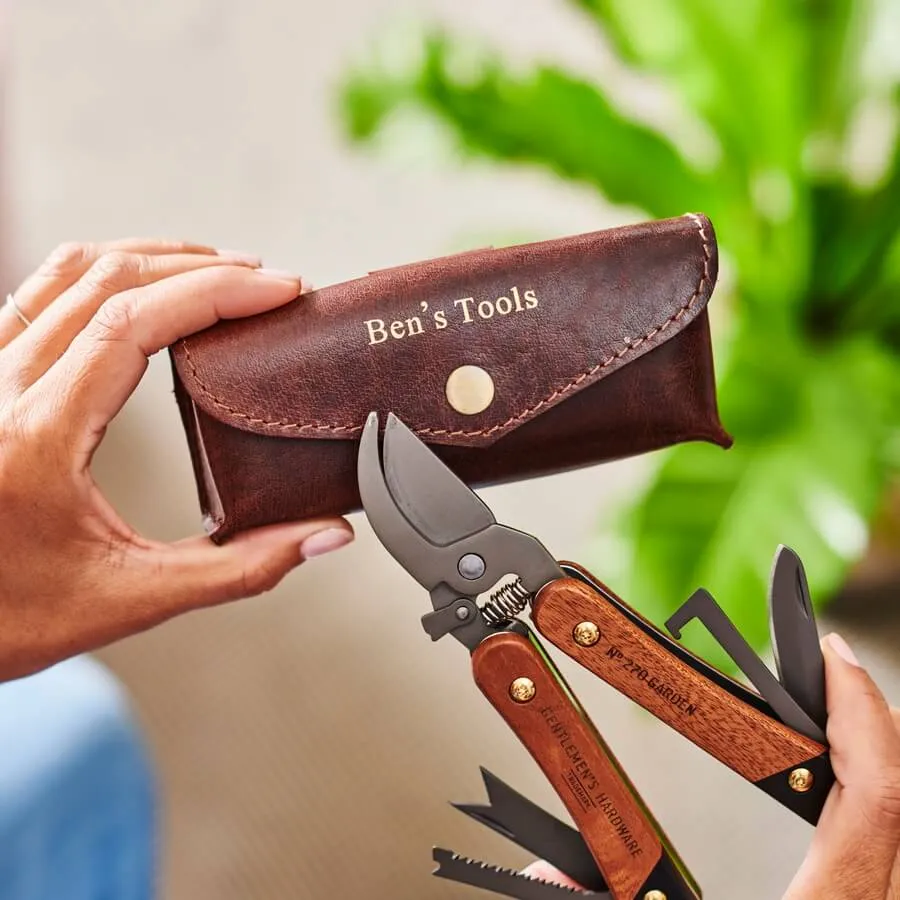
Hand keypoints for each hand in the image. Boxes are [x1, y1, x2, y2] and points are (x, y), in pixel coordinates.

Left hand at [0, 239, 353, 681]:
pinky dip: (104, 271)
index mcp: (35, 438)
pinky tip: (145, 284)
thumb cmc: (10, 621)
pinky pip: (40, 290)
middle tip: (267, 283)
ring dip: (154, 259)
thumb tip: (326, 537)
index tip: (278, 290)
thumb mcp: (132, 600)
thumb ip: (240, 568)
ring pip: (68, 270)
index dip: (216, 292)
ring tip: (220, 271)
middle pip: (107, 279)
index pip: (133, 323)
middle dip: (201, 268)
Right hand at [523, 632, 899, 898]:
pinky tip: (853, 818)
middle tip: (834, 681)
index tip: (829, 657)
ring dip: (884, 776)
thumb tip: (539, 872)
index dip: (860, 714)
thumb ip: (597, 897)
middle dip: (878, 726)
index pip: (877, 800)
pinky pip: (895, 873)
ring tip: (844, 733)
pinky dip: (882, 826)